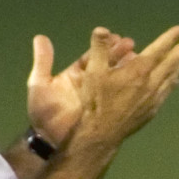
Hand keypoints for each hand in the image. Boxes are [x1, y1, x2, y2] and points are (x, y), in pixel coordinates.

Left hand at [27, 30, 135, 146]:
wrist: (50, 141)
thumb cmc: (44, 113)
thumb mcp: (40, 85)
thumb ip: (43, 61)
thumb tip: (40, 37)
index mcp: (76, 74)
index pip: (92, 56)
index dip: (103, 45)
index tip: (115, 36)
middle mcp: (89, 83)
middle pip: (106, 64)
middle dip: (119, 54)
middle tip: (132, 45)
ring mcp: (97, 97)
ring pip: (114, 79)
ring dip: (126, 68)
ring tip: (139, 59)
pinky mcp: (104, 110)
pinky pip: (118, 97)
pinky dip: (128, 88)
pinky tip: (139, 80)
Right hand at [75, 25, 178, 145]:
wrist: (103, 132)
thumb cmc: (97, 101)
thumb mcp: (93, 72)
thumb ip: (99, 49)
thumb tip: (102, 29)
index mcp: (139, 70)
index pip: (159, 49)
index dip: (171, 38)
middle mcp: (151, 82)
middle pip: (172, 63)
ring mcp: (154, 97)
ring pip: (172, 77)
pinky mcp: (153, 109)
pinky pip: (167, 91)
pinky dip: (173, 81)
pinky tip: (176, 79)